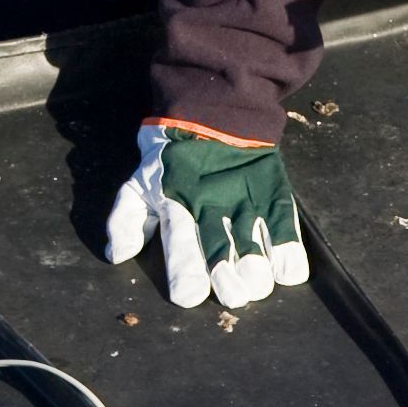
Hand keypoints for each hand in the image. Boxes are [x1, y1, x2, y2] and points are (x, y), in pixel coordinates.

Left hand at [105, 121, 308, 310]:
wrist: (214, 110)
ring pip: (253, 240)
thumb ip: (125, 220)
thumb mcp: (138, 183)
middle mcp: (211, 204)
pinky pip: (283, 223)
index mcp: (175, 203)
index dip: (185, 272)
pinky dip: (289, 250)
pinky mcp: (271, 191)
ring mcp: (244, 197)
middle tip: (234, 295)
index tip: (189, 296)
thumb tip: (118, 255)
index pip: (179, 243)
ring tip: (258, 285)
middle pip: (220, 248)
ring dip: (257, 268)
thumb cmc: (170, 157)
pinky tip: (290, 273)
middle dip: (227, 278)